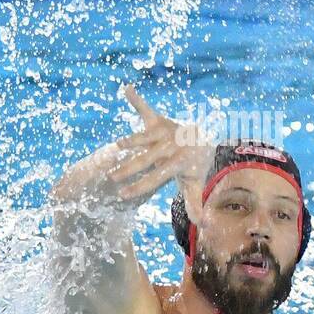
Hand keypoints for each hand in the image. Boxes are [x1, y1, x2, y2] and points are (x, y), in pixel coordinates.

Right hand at [107, 84, 212, 209]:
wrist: (202, 139)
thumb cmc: (193, 166)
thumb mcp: (194, 185)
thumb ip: (194, 203)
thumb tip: (202, 224)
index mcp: (178, 163)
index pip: (155, 177)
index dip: (139, 186)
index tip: (122, 195)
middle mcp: (171, 145)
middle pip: (146, 158)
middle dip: (128, 168)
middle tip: (110, 177)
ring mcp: (165, 131)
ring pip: (143, 137)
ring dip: (129, 140)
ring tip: (114, 147)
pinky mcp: (159, 120)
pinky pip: (146, 109)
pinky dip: (137, 100)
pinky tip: (127, 89)